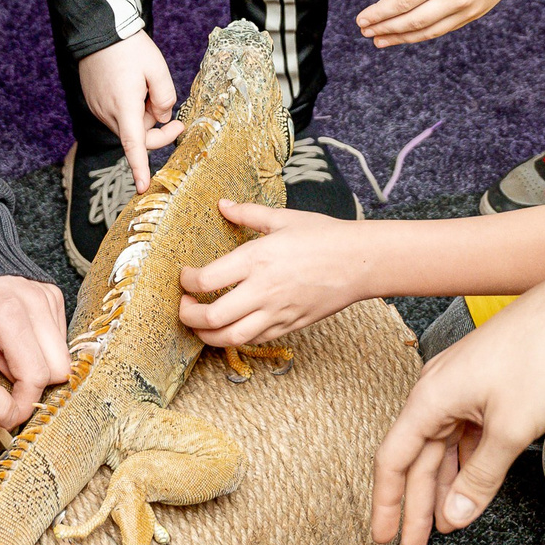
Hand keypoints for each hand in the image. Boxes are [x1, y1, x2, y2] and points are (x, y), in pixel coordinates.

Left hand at [0, 275, 71, 428]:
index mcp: (7, 313)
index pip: (35, 375)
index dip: (23, 403)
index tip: (5, 414)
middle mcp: (35, 302)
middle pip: (58, 370)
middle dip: (32, 387)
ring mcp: (48, 297)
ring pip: (63, 357)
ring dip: (37, 369)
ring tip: (2, 358)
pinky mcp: (53, 296)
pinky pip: (60, 340)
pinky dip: (40, 352)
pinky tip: (11, 345)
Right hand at [77, 33, 184, 193]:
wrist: (99, 31)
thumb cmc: (129, 48)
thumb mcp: (157, 68)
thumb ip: (165, 97)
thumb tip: (162, 117)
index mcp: (124, 106)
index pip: (134, 145)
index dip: (140, 168)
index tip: (143, 187)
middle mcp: (108, 112)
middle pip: (138, 137)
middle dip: (159, 132)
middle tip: (180, 122)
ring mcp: (99, 108)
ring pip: (129, 126)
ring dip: (143, 116)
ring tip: (145, 88)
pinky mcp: (95, 102)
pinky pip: (118, 116)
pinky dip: (131, 109)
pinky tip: (132, 86)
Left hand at [178, 199, 370, 346]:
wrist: (361, 262)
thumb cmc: (324, 236)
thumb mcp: (283, 218)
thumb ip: (247, 213)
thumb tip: (222, 205)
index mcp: (257, 259)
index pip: (207, 280)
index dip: (187, 282)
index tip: (185, 276)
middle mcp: (263, 289)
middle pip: (212, 317)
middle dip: (188, 316)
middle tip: (183, 306)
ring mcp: (277, 312)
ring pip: (231, 337)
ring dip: (207, 335)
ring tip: (199, 325)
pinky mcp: (290, 325)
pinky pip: (255, 340)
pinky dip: (236, 338)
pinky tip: (230, 327)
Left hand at [356, 0, 534, 46]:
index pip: (403, 1)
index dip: (380, 12)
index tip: (361, 19)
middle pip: (413, 21)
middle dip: (386, 28)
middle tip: (365, 32)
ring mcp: (468, 9)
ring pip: (428, 31)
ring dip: (401, 38)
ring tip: (379, 40)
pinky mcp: (475, 14)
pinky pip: (443, 29)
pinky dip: (422, 35)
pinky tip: (407, 34)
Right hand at [370, 285, 544, 544]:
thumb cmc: (537, 360)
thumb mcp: (510, 430)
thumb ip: (480, 478)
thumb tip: (453, 516)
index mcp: (431, 399)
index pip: (394, 459)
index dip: (387, 502)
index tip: (383, 538)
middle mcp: (436, 392)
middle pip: (416, 459)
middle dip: (414, 506)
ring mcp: (457, 389)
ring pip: (441, 449)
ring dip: (440, 487)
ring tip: (441, 527)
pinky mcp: (478, 388)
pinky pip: (462, 435)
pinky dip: (463, 464)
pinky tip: (467, 488)